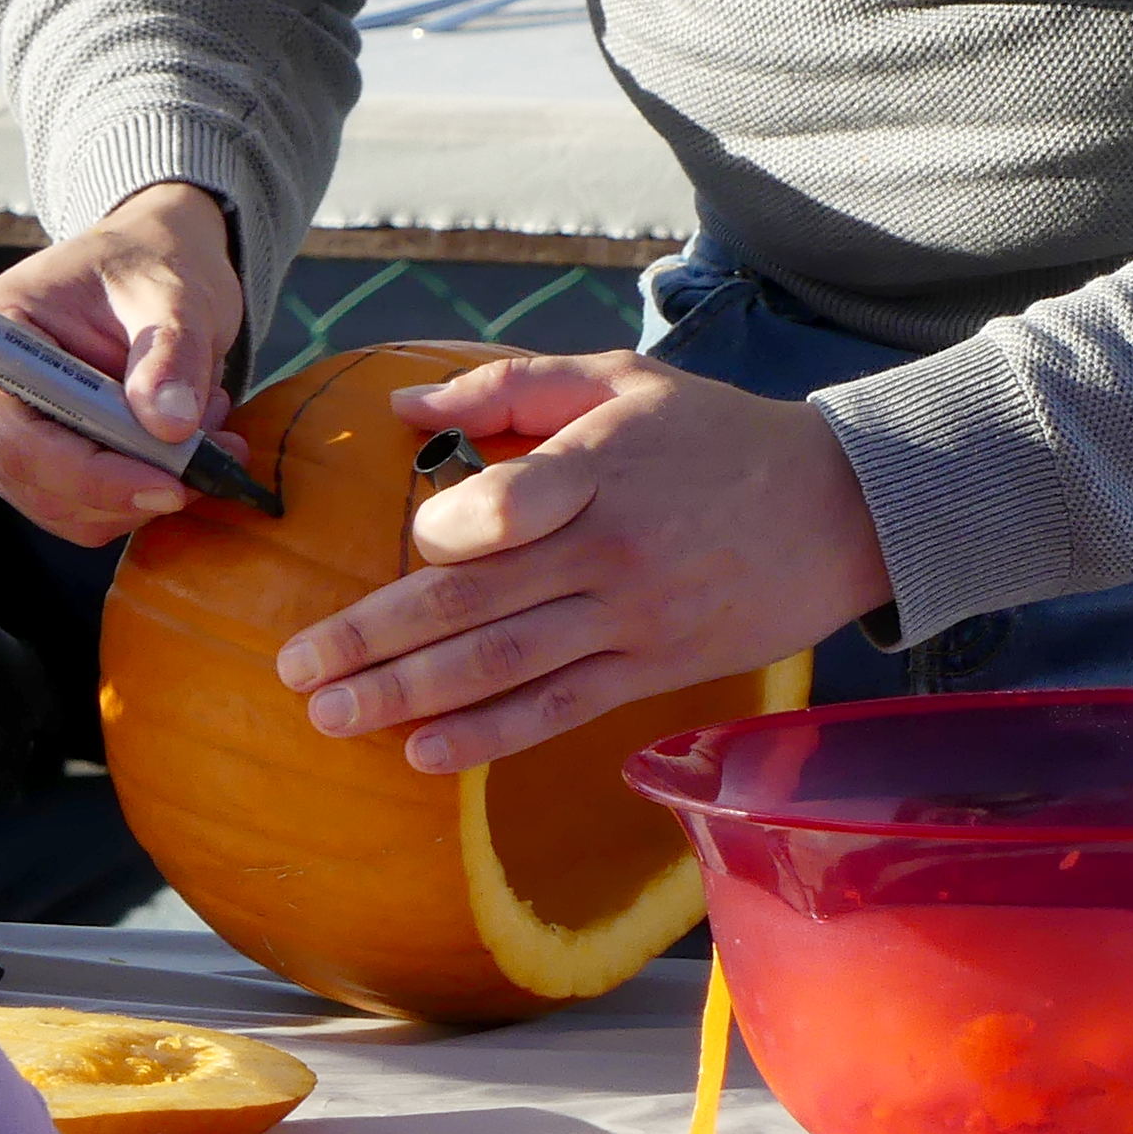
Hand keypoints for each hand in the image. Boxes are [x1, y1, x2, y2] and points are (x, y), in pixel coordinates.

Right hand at [0, 184, 246, 546]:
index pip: (21, 437)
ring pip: (66, 511)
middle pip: (39, 483)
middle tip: (217, 449)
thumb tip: (169, 425)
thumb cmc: (146, 267)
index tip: (173, 483)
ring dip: (145, 489)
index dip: (94, 475)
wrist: (146, 268)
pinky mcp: (29, 469)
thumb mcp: (173, 294)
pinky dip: (140, 494)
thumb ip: (171, 354)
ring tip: (205, 429)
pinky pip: (83, 514)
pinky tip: (179, 445)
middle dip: (132, 484)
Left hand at [275, 351, 890, 771]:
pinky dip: (487, 738)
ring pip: (501, 665)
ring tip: (329, 715)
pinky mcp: (648, 670)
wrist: (838, 509)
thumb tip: (402, 407)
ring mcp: (629, 619)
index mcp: (599, 467)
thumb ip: (507, 388)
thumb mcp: (619, 379)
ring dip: (405, 696)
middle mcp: (609, 550)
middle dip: (371, 639)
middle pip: (473, 602)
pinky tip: (422, 754)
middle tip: (294, 667)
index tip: (409, 539)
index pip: (507, 507)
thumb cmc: (713, 434)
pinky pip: (555, 711)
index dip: (446, 529)